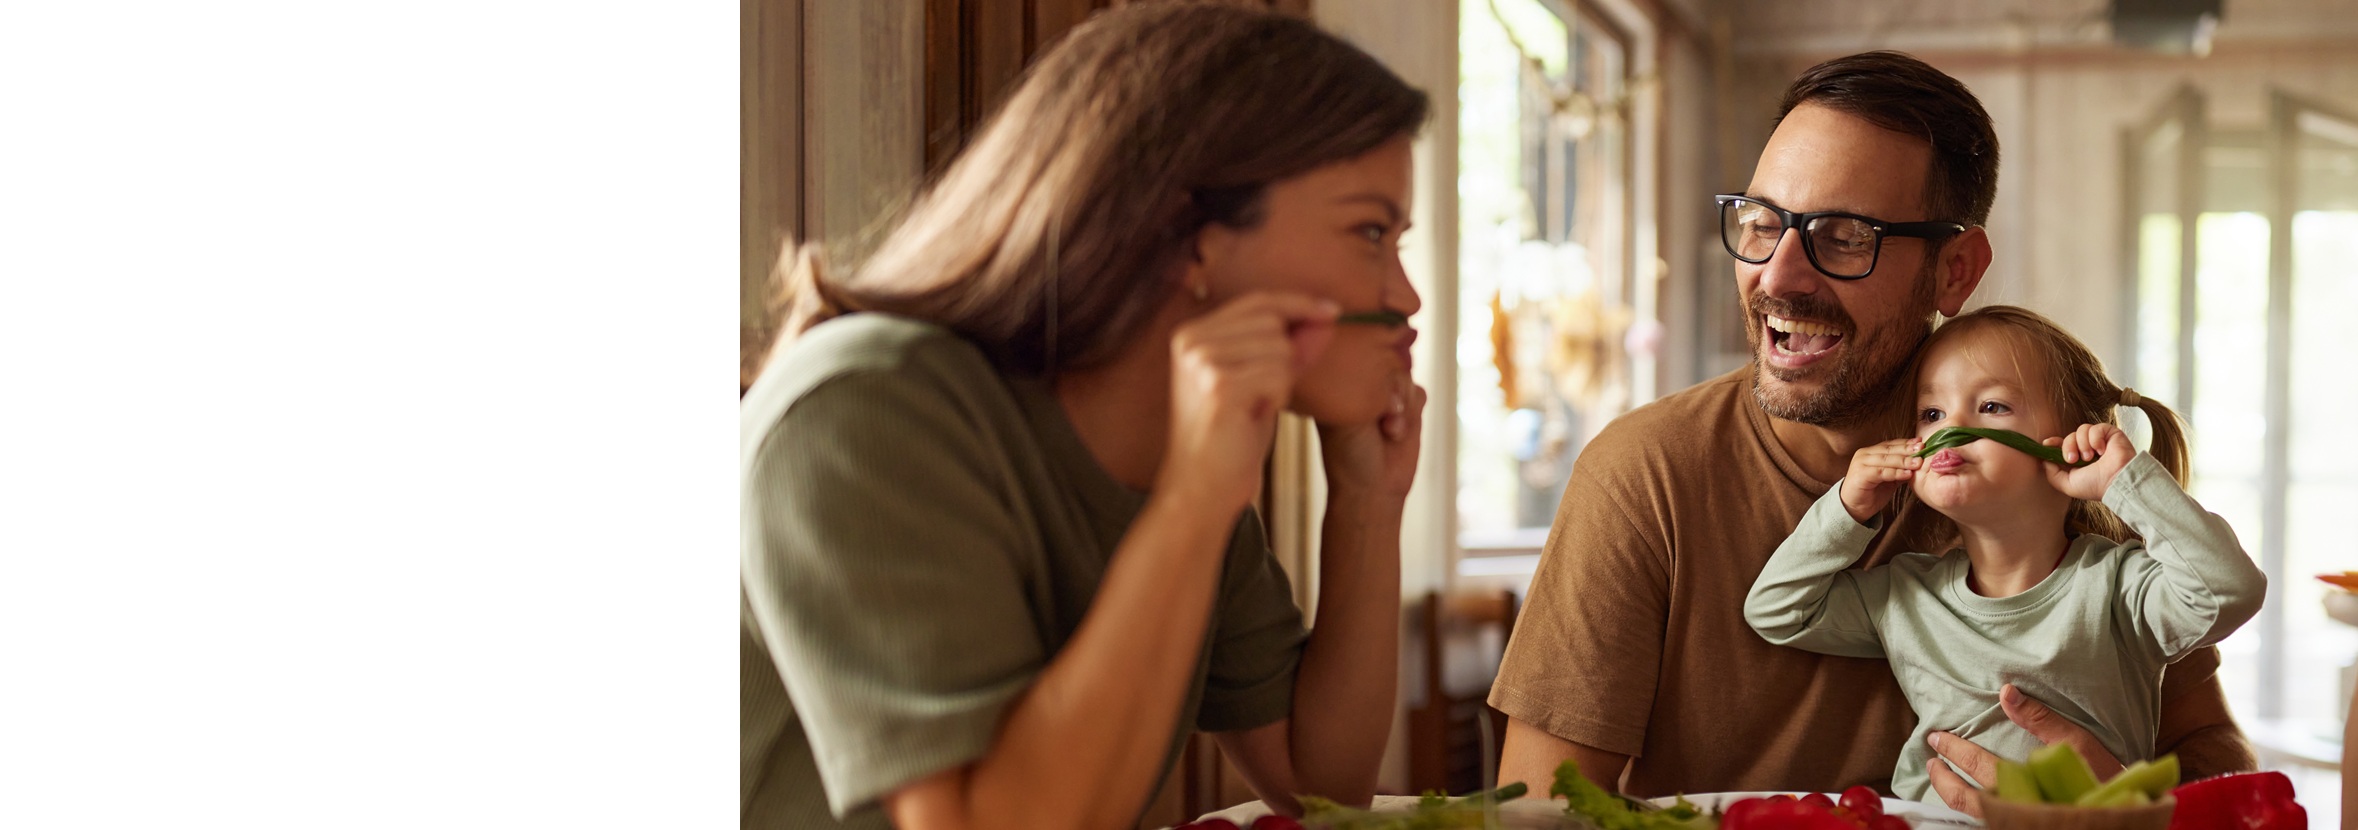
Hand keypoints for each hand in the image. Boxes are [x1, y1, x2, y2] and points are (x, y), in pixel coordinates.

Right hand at [1161, 292, 1339, 515]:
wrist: (1202, 487)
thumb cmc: (1230, 437)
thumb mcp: (1262, 382)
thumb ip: (1291, 346)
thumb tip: (1326, 315)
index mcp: (1192, 333)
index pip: (1257, 300)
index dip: (1299, 303)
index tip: (1333, 311)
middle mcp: (1191, 341)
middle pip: (1271, 321)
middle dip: (1287, 355)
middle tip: (1268, 392)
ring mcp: (1202, 361)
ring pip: (1279, 347)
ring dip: (1282, 380)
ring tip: (1256, 406)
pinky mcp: (1219, 386)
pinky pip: (1278, 373)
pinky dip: (1278, 396)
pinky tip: (1255, 415)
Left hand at [1316, 371, 1425, 503]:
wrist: (1373, 490)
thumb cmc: (1348, 456)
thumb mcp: (1345, 417)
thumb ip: (1362, 384)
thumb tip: (1387, 360)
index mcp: (1337, 383)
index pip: (1357, 353)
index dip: (1368, 371)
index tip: (1367, 402)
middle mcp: (1361, 384)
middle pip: (1385, 360)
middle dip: (1388, 390)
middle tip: (1380, 419)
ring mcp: (1385, 394)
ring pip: (1405, 375)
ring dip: (1400, 404)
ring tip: (1388, 431)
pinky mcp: (1408, 406)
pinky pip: (1419, 392)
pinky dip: (1412, 412)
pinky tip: (1398, 433)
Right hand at [1838, 438, 1921, 523]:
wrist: (1854, 508)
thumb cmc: (1871, 493)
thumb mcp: (1889, 478)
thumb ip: (1899, 469)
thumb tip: (1918, 463)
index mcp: (1871, 452)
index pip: (1891, 444)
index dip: (1906, 443)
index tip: (1921, 443)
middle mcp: (1864, 455)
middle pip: (1889, 449)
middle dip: (1907, 450)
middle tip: (1922, 449)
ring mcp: (1861, 463)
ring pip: (1885, 459)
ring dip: (1903, 461)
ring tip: (1918, 463)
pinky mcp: (1860, 474)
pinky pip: (1881, 472)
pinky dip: (1895, 472)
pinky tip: (1907, 474)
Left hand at [1925, 683, 2124, 817]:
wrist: (2120, 813)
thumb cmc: (2101, 775)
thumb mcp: (2075, 741)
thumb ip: (2039, 718)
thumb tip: (2006, 692)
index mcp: (2023, 787)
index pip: (1978, 767)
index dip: (1954, 750)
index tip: (1937, 737)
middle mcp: (2013, 811)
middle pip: (1964, 799)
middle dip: (1942, 778)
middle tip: (1931, 759)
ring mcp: (2014, 823)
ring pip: (1972, 815)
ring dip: (1950, 795)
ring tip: (1939, 777)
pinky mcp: (2020, 827)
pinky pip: (1986, 820)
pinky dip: (1971, 809)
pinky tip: (1966, 797)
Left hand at [2042, 423, 2134, 500]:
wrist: (2117, 481)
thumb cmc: (2095, 485)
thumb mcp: (2067, 484)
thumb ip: (2052, 474)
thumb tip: (2044, 461)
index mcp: (2078, 459)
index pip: (2062, 444)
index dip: (2053, 442)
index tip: (2047, 444)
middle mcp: (2088, 448)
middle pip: (2069, 436)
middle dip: (2068, 447)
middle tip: (2073, 460)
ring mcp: (2100, 440)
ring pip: (2081, 430)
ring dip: (2082, 444)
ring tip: (2090, 457)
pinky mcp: (2110, 433)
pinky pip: (2096, 428)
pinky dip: (2096, 439)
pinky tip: (2102, 451)